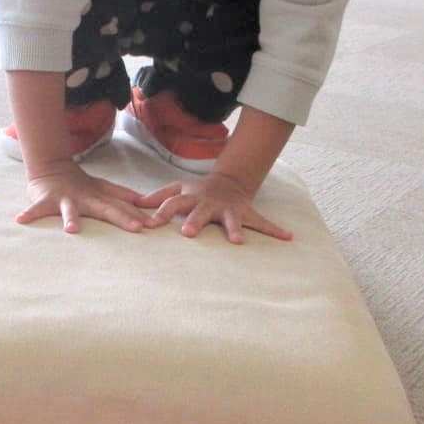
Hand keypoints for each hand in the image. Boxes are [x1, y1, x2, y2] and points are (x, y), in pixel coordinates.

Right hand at [17, 164, 157, 234]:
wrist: (51, 167)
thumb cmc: (80, 184)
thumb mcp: (103, 188)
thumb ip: (123, 197)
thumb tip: (146, 203)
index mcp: (99, 198)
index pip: (122, 208)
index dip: (138, 215)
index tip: (155, 225)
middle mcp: (85, 199)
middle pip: (106, 209)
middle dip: (122, 217)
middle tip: (138, 227)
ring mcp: (64, 200)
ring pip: (69, 210)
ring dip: (70, 219)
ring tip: (72, 230)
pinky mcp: (44, 201)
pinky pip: (35, 209)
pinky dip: (28, 214)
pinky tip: (21, 221)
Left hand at [141, 171, 293, 244]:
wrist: (228, 182)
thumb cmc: (197, 191)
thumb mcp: (177, 189)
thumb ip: (157, 198)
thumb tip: (134, 204)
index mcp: (191, 198)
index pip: (173, 205)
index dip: (162, 213)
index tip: (151, 224)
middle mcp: (209, 204)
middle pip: (200, 212)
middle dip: (195, 222)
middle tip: (188, 233)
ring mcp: (229, 209)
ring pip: (231, 220)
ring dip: (234, 229)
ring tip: (238, 241)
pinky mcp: (246, 213)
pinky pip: (262, 222)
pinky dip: (276, 230)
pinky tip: (288, 237)